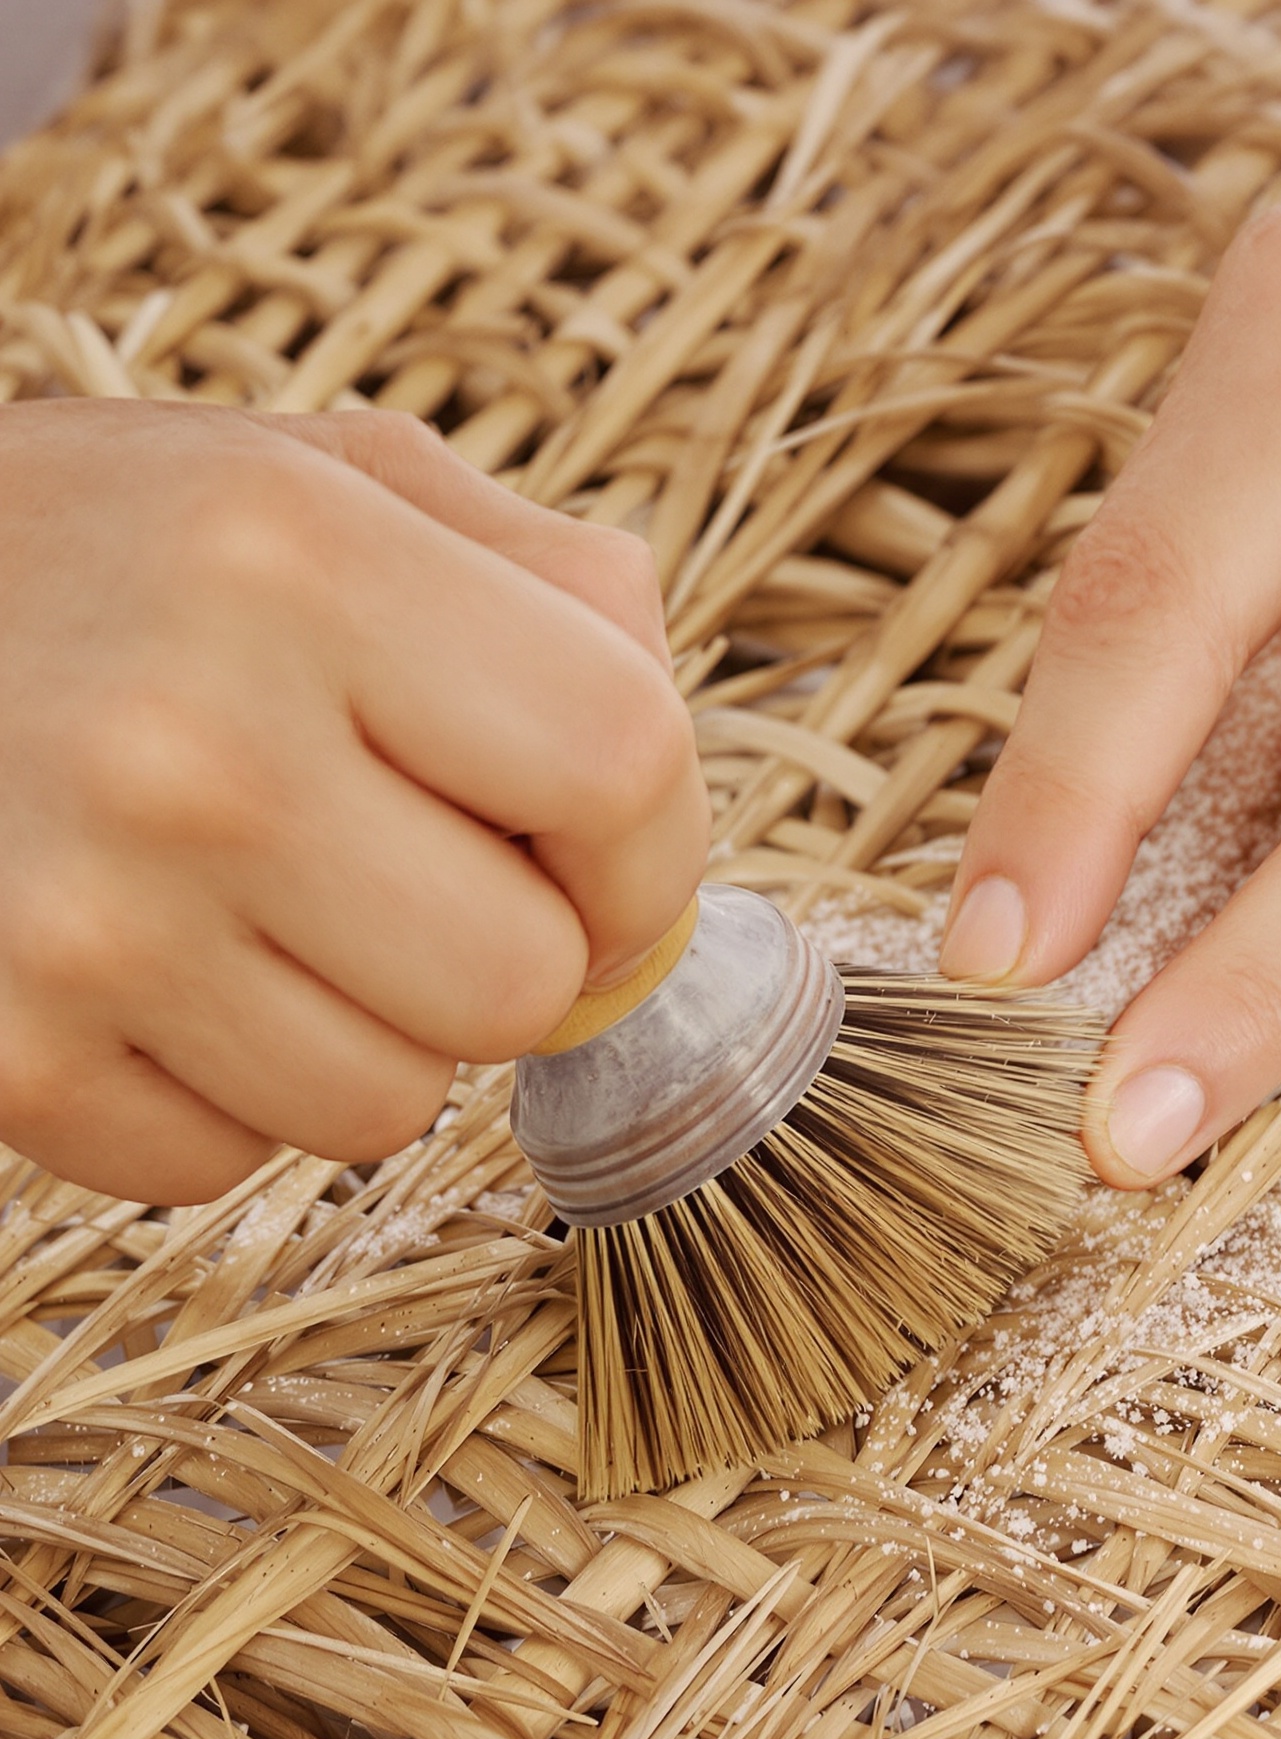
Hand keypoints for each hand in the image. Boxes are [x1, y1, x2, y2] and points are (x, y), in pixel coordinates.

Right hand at [0, 402, 706, 1202]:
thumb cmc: (97, 560)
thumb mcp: (308, 480)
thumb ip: (531, 582)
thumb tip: (662, 753)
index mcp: (299, 556)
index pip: (622, 768)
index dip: (643, 846)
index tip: (589, 856)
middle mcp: (193, 748)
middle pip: (524, 985)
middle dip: (499, 949)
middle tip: (395, 872)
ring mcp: (85, 924)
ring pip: (389, 1106)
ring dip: (359, 1028)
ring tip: (249, 907)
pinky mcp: (9, 1061)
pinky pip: (231, 1162)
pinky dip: (215, 1090)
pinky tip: (145, 971)